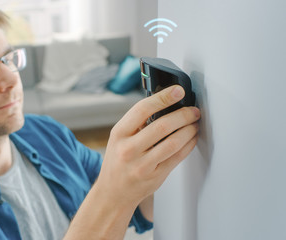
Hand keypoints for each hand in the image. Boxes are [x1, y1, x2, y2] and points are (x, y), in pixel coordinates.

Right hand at [64, 85, 199, 238]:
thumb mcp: (118, 138)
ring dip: (189, 129)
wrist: (113, 193)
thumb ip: (137, 123)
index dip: (163, 97)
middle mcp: (129, 149)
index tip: (178, 91)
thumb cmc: (117, 162)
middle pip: (163, 126)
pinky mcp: (156, 176)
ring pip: (174, 142)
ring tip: (194, 123)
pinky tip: (191, 138)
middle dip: (184, 115)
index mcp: (119, 134)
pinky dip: (189, 144)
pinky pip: (178, 157)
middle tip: (192, 110)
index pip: (142, 109)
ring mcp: (142, 165)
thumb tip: (165, 104)